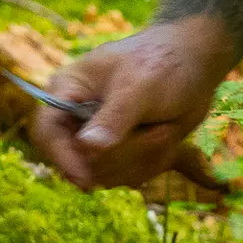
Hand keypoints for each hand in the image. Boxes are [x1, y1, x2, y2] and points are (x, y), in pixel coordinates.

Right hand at [31, 20, 231, 190]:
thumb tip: (88, 148)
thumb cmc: (162, 63)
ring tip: (165, 129)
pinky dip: (153, 162)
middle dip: (124, 154)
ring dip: (143, 157)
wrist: (195, 65)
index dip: (62, 158)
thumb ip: (115, 116)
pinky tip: (166, 136)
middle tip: (160, 131)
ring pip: (106, 175)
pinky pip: (129, 178)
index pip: (47, 132)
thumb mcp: (139, 85)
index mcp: (66, 91)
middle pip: (80, 162)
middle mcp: (76, 118)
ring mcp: (99, 140)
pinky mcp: (121, 154)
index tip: (86, 180)